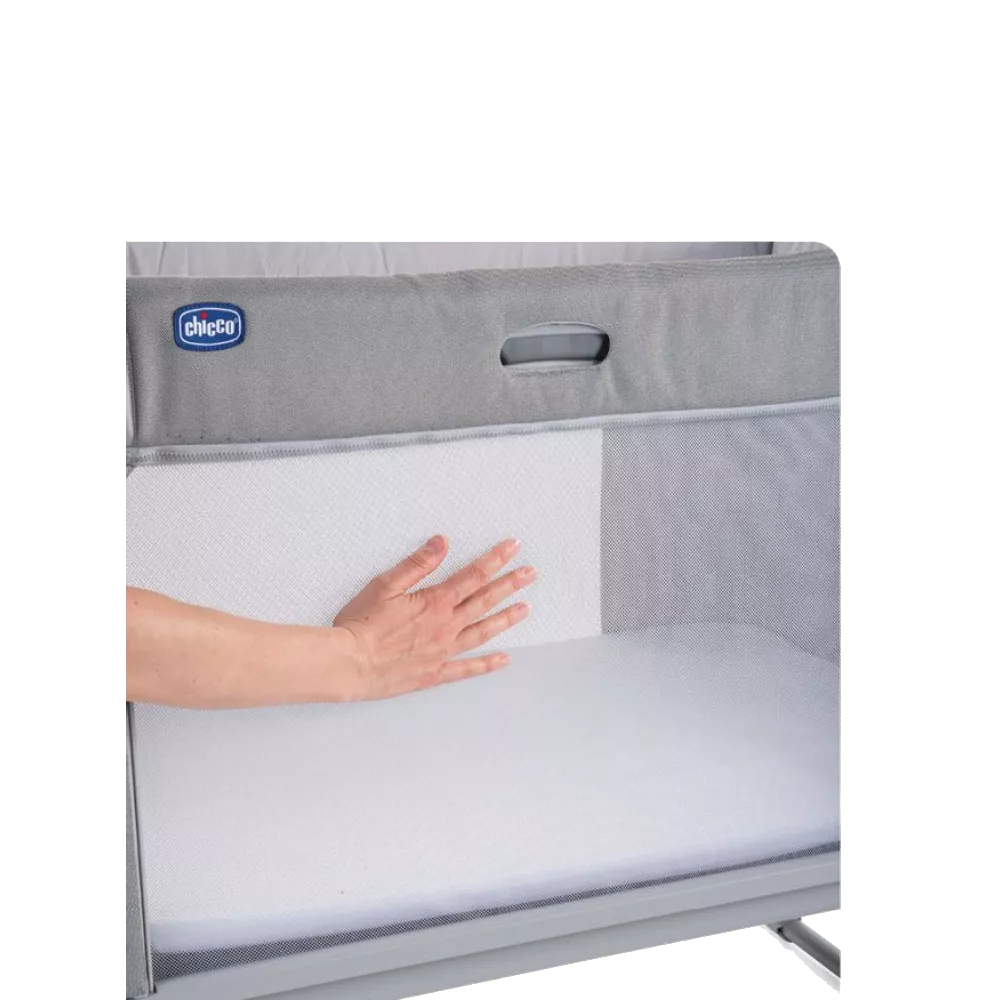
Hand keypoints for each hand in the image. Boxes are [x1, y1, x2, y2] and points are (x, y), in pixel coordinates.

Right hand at [333, 536, 536, 699]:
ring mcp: (443, 651)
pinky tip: (503, 659)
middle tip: (530, 574)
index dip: (495, 559)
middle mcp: (446, 626)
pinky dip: (486, 665)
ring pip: (482, 632)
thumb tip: (442, 542)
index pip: (473, 575)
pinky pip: (467, 669)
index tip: (513, 547)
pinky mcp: (434, 673)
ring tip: (525, 609)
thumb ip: (417, 564)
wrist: (349, 664)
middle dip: (510, 585)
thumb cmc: (361, 624)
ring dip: (505, 619)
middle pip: (484, 601)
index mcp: (435, 602)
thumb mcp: (385, 585)